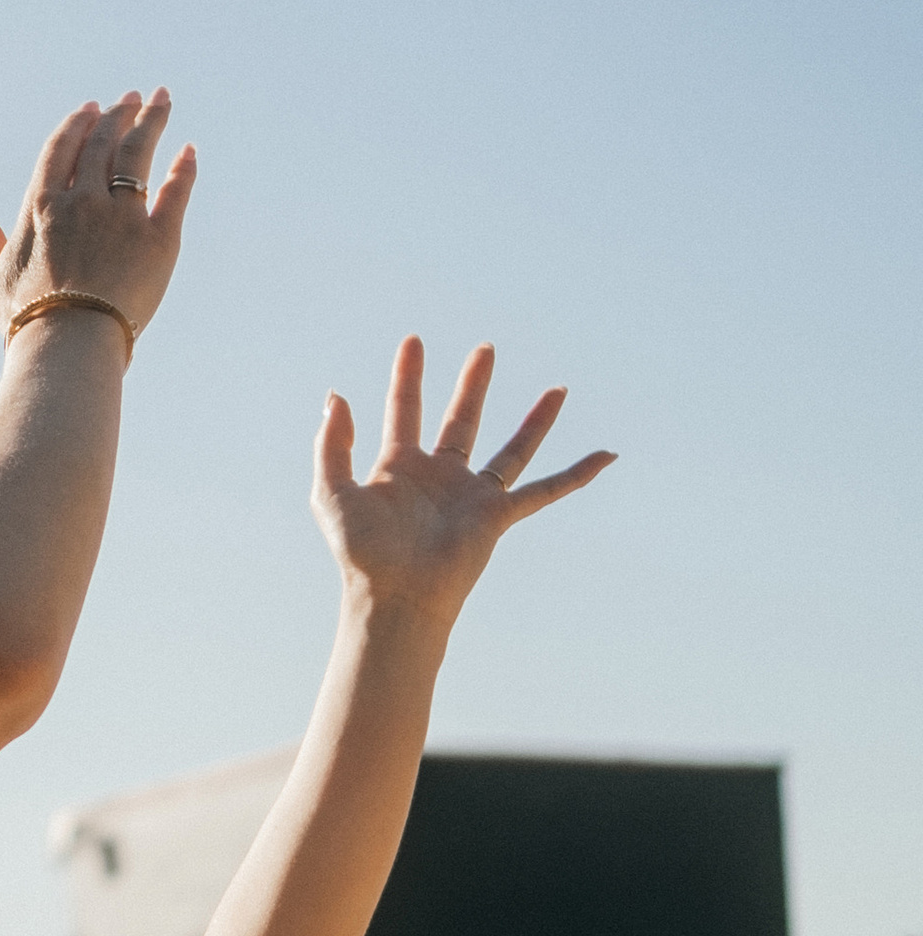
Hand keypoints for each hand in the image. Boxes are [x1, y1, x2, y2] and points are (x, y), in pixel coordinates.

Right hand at [0, 92, 194, 346]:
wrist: (69, 344)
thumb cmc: (25, 318)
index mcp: (41, 205)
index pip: (62, 148)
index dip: (78, 124)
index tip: (92, 107)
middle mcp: (82, 200)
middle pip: (103, 143)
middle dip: (118, 114)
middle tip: (133, 98)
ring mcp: (122, 217)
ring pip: (138, 155)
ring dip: (151, 123)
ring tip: (161, 101)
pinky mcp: (159, 238)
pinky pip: (175, 192)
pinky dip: (183, 168)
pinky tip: (188, 151)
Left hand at [315, 340, 612, 634]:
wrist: (394, 595)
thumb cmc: (361, 552)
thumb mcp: (331, 491)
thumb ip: (333, 444)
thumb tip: (337, 396)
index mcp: (399, 468)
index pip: (406, 409)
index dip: (409, 376)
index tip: (413, 340)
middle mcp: (440, 477)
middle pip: (462, 419)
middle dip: (473, 384)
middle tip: (485, 349)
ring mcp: (472, 496)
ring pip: (513, 450)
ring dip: (537, 421)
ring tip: (559, 390)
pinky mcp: (498, 516)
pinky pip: (546, 491)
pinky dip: (577, 475)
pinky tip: (604, 457)